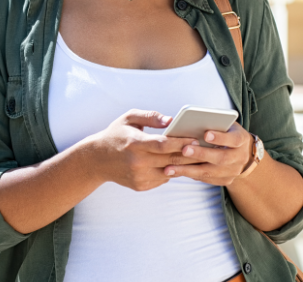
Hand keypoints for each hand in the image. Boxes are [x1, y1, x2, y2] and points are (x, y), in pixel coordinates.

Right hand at [82, 109, 201, 191]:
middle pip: (170, 160)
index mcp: (135, 143)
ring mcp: (139, 176)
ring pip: (169, 172)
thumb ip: (150, 116)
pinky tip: (179, 164)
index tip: (196, 139)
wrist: (97, 160)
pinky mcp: (140, 186)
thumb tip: (171, 120)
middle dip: (190, 155)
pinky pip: (162, 179)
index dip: (181, 142)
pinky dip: (171, 171)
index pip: (163, 145)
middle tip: (205, 149)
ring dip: (184, 165)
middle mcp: (137, 162)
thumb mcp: (129, 118)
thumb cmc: (116, 135)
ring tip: (197, 157)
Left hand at [162, 122, 253, 185]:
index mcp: (241, 139)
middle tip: (184, 150)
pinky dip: (191, 175)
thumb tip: (192, 121)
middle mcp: (240, 157)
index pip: (233, 139)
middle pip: (221, 158)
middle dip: (201, 154)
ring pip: (211, 172)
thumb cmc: (228, 132)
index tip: (206, 134)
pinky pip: (207, 179)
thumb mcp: (226, 124)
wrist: (243, 152)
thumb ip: (215, 123)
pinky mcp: (226, 180)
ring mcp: (233, 171)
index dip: (220, 138)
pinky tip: (176, 172)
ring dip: (189, 170)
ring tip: (170, 168)